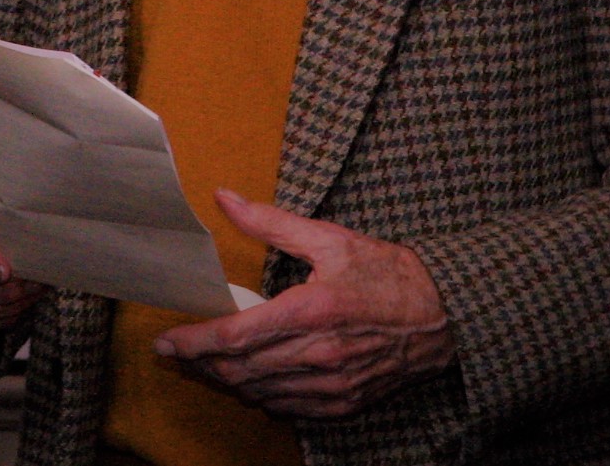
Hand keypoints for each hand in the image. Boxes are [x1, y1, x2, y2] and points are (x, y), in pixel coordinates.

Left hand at [155, 191, 453, 419]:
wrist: (442, 315)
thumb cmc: (386, 272)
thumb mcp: (328, 237)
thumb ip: (270, 221)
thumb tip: (224, 199)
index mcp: (311, 311)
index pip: (237, 336)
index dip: (195, 342)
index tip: (166, 341)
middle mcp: (318, 355)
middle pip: (240, 371)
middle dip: (199, 365)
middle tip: (174, 352)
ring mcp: (331, 386)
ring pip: (259, 394)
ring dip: (224, 383)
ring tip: (201, 364)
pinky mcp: (343, 403)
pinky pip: (286, 410)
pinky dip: (258, 397)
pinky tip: (246, 381)